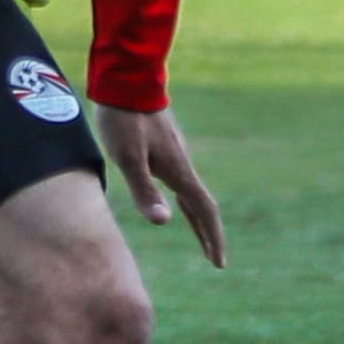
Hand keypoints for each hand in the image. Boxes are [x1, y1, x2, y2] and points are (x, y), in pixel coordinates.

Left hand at [93, 103, 226, 268]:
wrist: (127, 80)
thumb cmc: (124, 120)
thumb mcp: (128, 158)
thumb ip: (144, 191)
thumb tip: (163, 223)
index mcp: (178, 171)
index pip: (203, 211)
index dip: (212, 238)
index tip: (219, 263)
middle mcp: (182, 165)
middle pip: (201, 206)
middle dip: (208, 234)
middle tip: (215, 259)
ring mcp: (176, 155)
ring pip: (192, 194)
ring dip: (198, 218)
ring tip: (200, 238)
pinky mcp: (166, 148)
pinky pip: (182, 182)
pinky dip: (186, 201)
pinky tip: (177, 201)